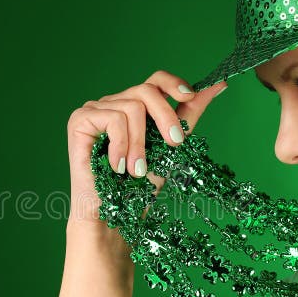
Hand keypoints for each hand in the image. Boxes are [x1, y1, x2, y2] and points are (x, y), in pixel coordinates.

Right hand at [66, 69, 227, 225]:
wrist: (115, 215)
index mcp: (133, 107)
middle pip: (146, 89)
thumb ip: (188, 116)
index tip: (189, 97)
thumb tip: (218, 85)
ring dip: (140, 143)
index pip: (154, 80)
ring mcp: (94, 110)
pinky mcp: (79, 120)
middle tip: (174, 144)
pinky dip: (121, 144)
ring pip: (131, 106)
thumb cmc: (140, 187)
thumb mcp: (171, 147)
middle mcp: (112, 104)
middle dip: (165, 116)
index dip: (173, 83)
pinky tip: (117, 166)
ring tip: (137, 170)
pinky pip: (112, 117)